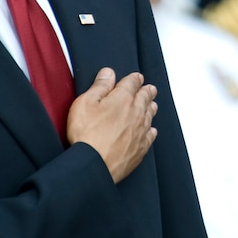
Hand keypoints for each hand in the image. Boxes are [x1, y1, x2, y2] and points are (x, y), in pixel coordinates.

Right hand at [66, 68, 157, 182]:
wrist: (94, 164)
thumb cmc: (86, 134)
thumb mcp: (85, 103)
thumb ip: (99, 86)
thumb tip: (108, 73)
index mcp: (122, 99)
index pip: (132, 83)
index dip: (134, 79)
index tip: (137, 77)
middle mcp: (136, 113)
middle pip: (145, 98)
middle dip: (147, 91)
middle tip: (150, 88)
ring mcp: (140, 131)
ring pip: (150, 115)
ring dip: (151, 108)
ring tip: (152, 104)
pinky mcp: (140, 148)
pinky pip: (150, 136)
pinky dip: (151, 130)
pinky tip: (151, 131)